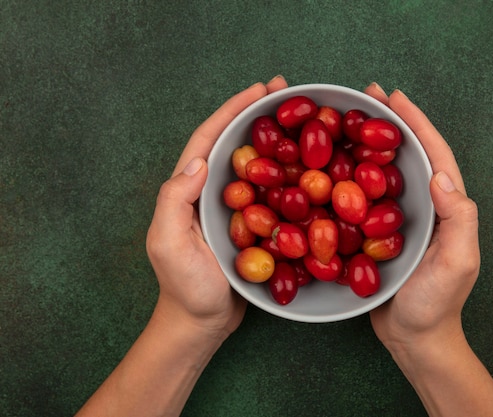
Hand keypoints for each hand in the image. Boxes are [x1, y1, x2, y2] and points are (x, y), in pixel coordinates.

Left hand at [146, 76, 288, 339]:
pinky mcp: (252, 224)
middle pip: (235, 142)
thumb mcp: (168, 243)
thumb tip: (199, 161)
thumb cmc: (184, 287)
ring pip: (257, 163)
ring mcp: (233, 207)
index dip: (233, 110)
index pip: (210, 139)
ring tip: (302, 119)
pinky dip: (288, 173)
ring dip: (276, 138)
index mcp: (189, 189)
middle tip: (286, 92)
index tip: (259, 89)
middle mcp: (211, 191)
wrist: (202, 323)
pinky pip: (272, 190)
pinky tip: (309, 166)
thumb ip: (175, 201)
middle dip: (258, 114)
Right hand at [366, 83, 479, 350]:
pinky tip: (329, 165)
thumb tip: (441, 175)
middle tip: (367, 97)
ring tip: (346, 121)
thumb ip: (458, 220)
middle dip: (389, 123)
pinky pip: (362, 196)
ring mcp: (399, 218)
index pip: (433, 155)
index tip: (395, 98)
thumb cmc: (437, 304)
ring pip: (382, 171)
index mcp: (445, 206)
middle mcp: (423, 206)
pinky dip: (349, 175)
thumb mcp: (457, 263)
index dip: (416, 123)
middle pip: (406, 154)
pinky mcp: (376, 232)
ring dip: (367, 144)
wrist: (414, 338)